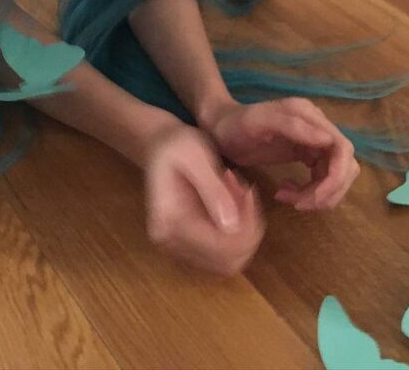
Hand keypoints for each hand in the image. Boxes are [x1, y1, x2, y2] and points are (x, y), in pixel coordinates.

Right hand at [143, 123, 265, 276]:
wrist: (159, 146)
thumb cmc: (177, 145)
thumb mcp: (196, 156)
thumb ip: (213, 189)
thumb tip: (232, 227)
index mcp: (168, 223)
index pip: (219, 247)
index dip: (246, 225)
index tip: (249, 189)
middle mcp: (171, 244)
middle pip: (228, 261)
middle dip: (248, 228)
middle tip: (244, 189)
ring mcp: (180, 249)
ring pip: (231, 261)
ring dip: (245, 229)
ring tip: (237, 192)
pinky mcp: (190, 247)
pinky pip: (225, 253)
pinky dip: (238, 231)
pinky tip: (233, 202)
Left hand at [207, 97, 359, 210]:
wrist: (219, 127)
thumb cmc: (235, 124)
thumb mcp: (259, 122)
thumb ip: (293, 127)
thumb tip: (327, 141)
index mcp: (310, 116)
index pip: (343, 150)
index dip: (336, 178)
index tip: (314, 198)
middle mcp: (317, 127)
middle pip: (344, 166)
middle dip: (328, 191)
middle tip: (300, 204)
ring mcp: (312, 141)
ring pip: (335, 176)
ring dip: (318, 194)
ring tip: (289, 199)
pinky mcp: (306, 154)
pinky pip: (321, 179)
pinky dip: (309, 192)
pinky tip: (286, 192)